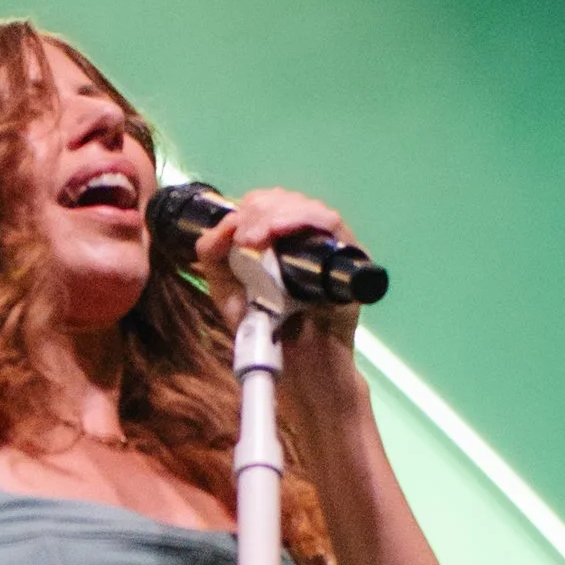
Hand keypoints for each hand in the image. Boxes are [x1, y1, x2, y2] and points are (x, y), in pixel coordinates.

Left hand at [195, 187, 364, 354]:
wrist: (298, 364)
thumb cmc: (267, 329)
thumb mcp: (226, 290)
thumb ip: (213, 255)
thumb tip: (226, 221)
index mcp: (280, 239)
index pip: (269, 203)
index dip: (251, 207)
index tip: (237, 231)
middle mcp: (307, 238)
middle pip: (287, 200)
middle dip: (261, 210)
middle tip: (246, 237)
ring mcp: (331, 246)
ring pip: (307, 207)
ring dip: (278, 214)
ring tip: (257, 236)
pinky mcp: (351, 257)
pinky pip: (331, 224)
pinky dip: (306, 219)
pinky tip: (281, 230)